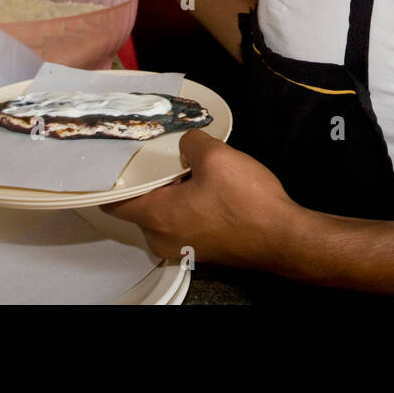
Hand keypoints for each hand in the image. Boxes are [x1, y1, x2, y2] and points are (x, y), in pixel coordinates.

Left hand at [103, 129, 301, 268]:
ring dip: (170, 191)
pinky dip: (185, 204)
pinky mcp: (200, 249)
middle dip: (148, 181)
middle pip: (139, 206)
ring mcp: (181, 247)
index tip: (114, 161)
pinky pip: (181, 222)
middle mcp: (162, 238)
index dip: (110, 180)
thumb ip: (192, 143)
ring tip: (187, 167)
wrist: (282, 238)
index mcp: (157, 216)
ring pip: (162, 213)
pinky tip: (205, 186)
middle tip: (159, 155)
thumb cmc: (247, 202)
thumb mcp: (217, 157)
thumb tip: (187, 144)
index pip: (112, 203)